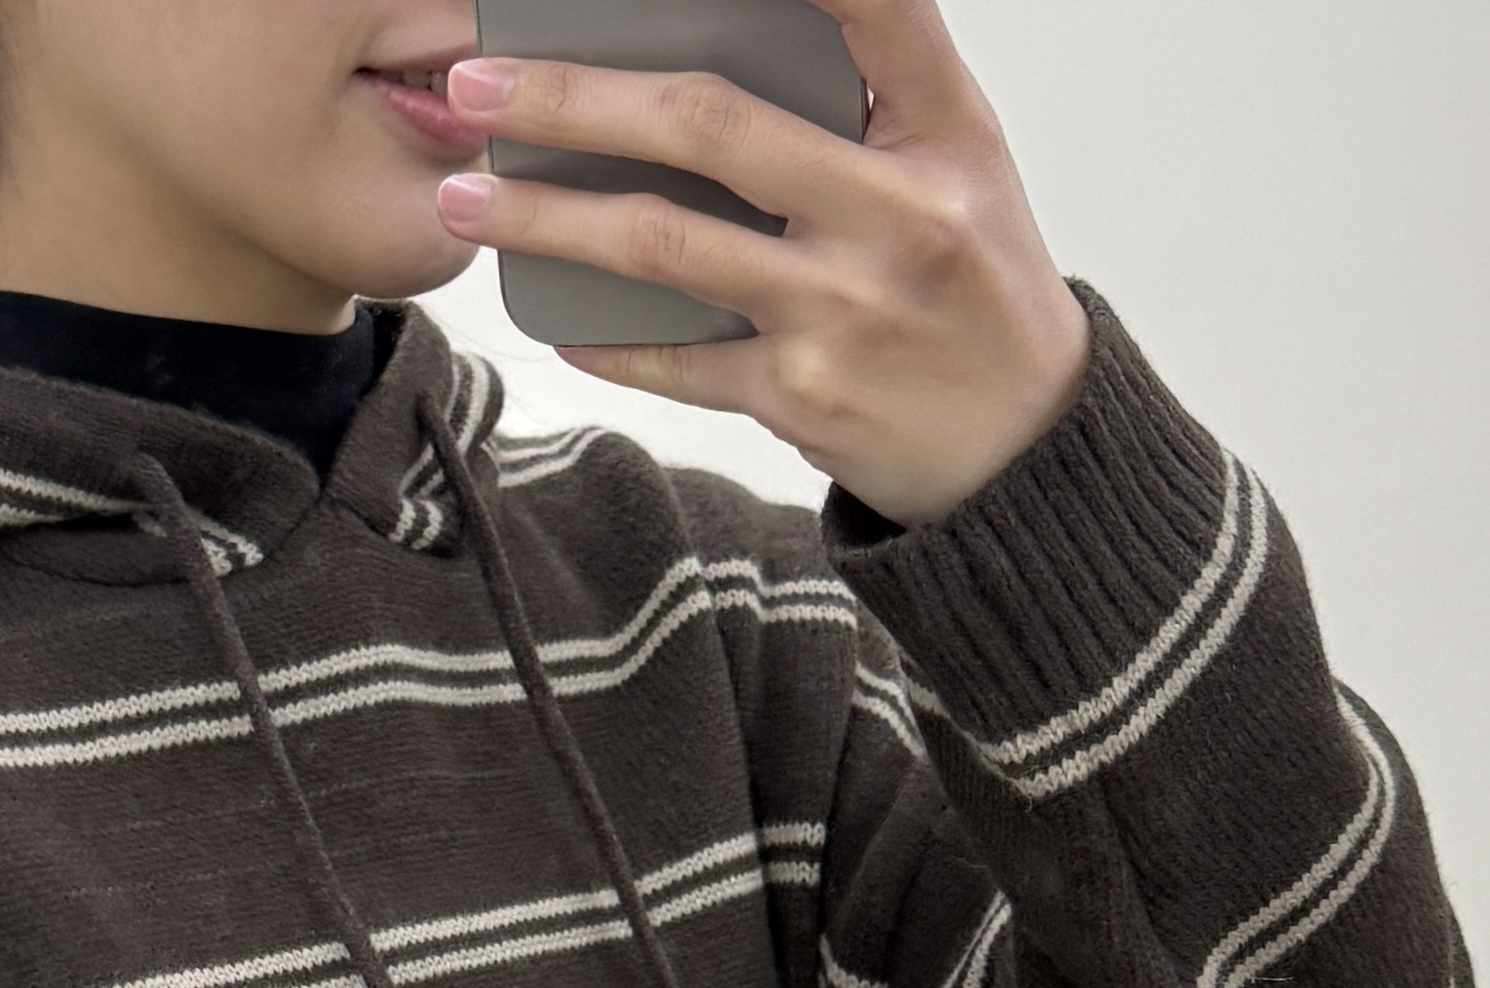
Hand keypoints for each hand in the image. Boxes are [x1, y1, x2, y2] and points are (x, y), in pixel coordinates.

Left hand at [436, 0, 1088, 528]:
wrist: (1023, 443)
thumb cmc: (974, 274)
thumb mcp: (958, 148)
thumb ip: (879, 66)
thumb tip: (767, 9)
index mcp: (937, 128)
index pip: (861, 7)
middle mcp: (891, 213)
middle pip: (707, 128)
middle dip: (575, 101)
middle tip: (478, 84)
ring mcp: (842, 311)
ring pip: (665, 250)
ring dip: (548, 223)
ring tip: (466, 201)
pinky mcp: (803, 398)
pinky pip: (680, 362)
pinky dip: (609, 341)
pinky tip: (553, 323)